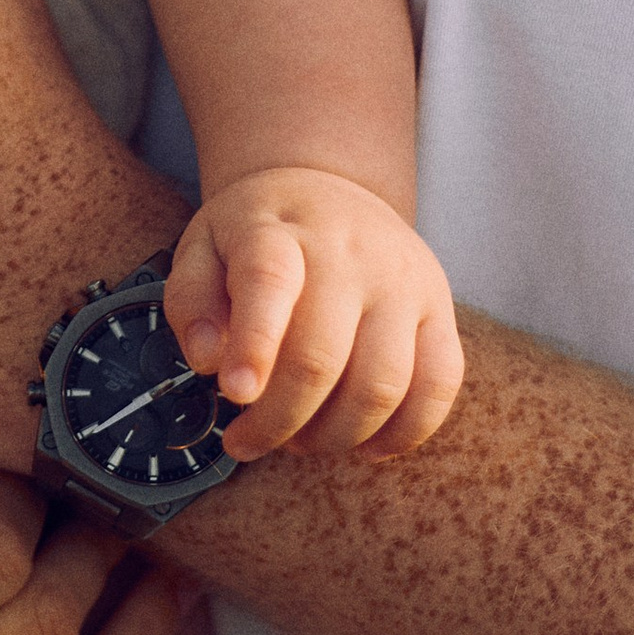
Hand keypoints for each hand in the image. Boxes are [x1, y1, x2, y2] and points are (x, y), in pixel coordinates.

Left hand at [164, 166, 463, 460]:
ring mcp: (404, 282)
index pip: (270, 281)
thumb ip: (193, 303)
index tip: (234, 395)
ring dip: (333, 436)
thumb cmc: (260, 236)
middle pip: (321, 356)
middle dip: (278, 420)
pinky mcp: (440, 310)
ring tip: (298, 440)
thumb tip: (210, 362)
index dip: (253, 345)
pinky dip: (403, 433)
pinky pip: (439, 386)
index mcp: (281, 231)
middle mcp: (350, 253)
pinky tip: (362, 444)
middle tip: (246, 441)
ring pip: (381, 385)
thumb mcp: (203, 248)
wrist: (333, 190)